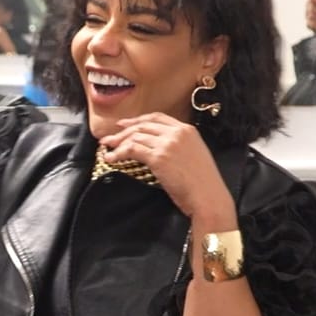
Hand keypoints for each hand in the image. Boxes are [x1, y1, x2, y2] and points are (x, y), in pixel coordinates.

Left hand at [100, 112, 235, 223]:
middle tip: (109, 137)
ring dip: (117, 142)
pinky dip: (118, 153)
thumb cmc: (203, 184)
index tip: (124, 125)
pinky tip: (111, 158)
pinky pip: (132, 150)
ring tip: (106, 148)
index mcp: (187, 130)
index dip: (138, 120)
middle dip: (123, 131)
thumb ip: (179, 146)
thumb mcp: (194, 155)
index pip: (157, 118)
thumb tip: (157, 148)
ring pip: (135, 136)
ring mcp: (167, 144)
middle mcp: (177, 133)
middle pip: (143, 125)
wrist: (208, 197)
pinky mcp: (159, 157)